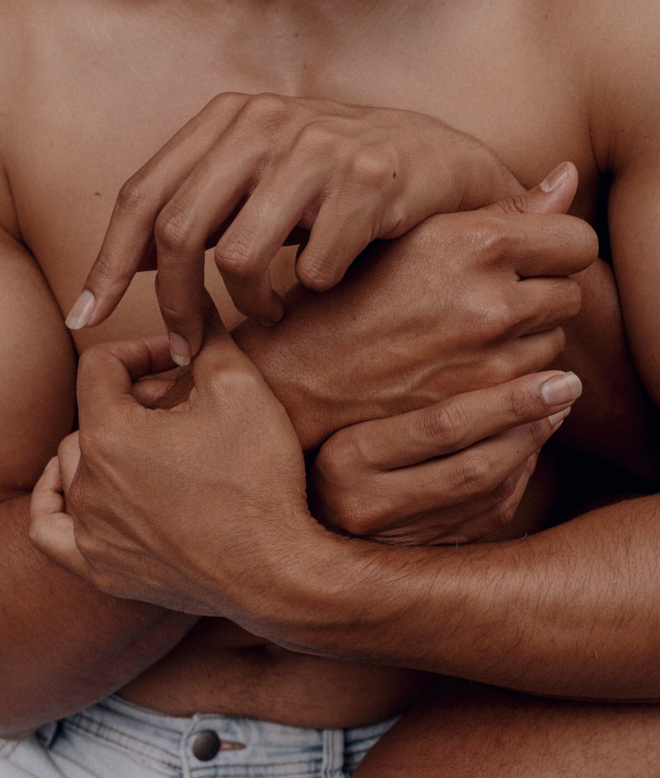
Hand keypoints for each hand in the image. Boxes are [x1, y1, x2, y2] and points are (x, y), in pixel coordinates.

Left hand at [29, 305, 310, 617]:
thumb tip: (192, 300)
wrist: (277, 569)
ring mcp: (92, 531)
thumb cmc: (260, 478)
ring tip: (152, 445)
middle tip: (182, 406)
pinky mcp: (104, 568)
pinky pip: (52, 529)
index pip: (100, 365)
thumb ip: (208, 336)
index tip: (178, 360)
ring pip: (73, 467)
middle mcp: (88, 482)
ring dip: (106, 445)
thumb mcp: (242, 388)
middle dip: (132, 399)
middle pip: (91, 415)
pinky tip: (76, 489)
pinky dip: (59, 501)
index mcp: (111, 433)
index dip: (139, 350)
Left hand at [65, 93, 519, 356]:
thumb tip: (137, 262)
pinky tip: (331, 281)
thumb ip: (203, 206)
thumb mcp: (262, 179)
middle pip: (181, 230)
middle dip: (176, 306)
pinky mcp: (369, 178)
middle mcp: (266, 122)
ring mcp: (318, 147)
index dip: (109, 263)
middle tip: (188, 349)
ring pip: (241, 257)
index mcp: (228, 118)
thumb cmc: (338, 183)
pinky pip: (314, 269)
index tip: (88, 317)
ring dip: (253, 305)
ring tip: (274, 310)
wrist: (438, 162)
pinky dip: (315, 292)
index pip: (143, 195)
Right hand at [236, 165, 597, 450]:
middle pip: (570, 293)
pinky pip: (535, 384)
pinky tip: (472, 364)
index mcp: (476, 241)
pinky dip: (516, 374)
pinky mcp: (482, 403)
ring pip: (555, 341)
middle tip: (493, 296)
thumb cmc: (350, 294)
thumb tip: (569, 177)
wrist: (304, 376)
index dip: (557, 248)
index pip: (577, 240)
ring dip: (529, 337)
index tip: (531, 257)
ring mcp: (490, 358)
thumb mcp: (417, 235)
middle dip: (542, 293)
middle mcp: (492, 299)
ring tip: (473, 332)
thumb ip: (502, 210)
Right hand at [312, 370, 581, 545]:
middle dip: (529, 425)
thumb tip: (477, 336)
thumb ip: (389, 371)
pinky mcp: (417, 555)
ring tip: (556, 409)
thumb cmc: (313, 427)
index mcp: (343, 459)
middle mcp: (366, 508)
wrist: (294, 503)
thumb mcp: (334, 395)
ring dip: (530, 450)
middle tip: (567, 387)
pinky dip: (516, 479)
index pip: (442, 427)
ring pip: (486, 495)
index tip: (556, 376)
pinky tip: (528, 446)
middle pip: (473, 466)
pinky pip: (484, 518)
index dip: (508, 401)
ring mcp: (393, 540)